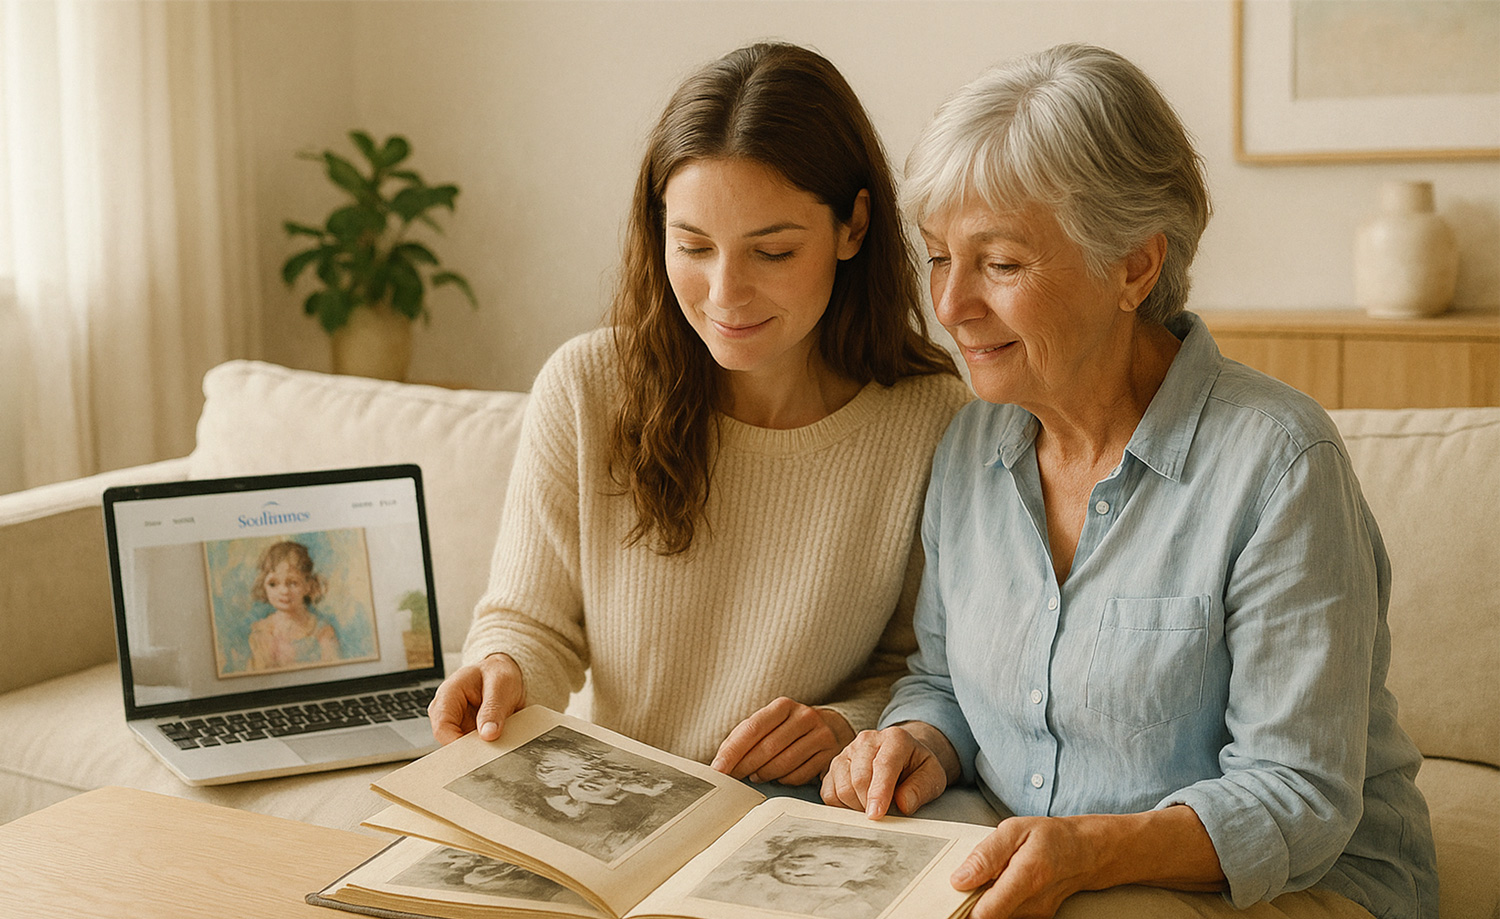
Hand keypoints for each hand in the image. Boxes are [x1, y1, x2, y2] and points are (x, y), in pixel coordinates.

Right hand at [428, 652, 525, 744]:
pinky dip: (485, 748)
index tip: (479, 751)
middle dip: (471, 749)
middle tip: (492, 750)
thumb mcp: (501, 684)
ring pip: (462, 748)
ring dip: (480, 749)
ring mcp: (455, 723)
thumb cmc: (498, 673)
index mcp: (448, 694)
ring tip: (498, 741)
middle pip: (449, 741)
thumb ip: (493, 708)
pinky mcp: (466, 732)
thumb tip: (488, 733)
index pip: (442, 728)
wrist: (503, 674)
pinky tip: (497, 743)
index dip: (458, 743)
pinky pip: (473, 748)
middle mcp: (446, 711)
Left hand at [710, 697, 854, 785]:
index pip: (752, 728)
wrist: (830, 727)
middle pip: (768, 748)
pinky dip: (785, 780)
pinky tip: (779, 777)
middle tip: (734, 779)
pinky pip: (800, 775)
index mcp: (783, 706)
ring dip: (765, 775)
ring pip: (784, 763)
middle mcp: (805, 716)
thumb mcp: (767, 725)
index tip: (718, 769)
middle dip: (746, 767)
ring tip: (756, 776)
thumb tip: (719, 762)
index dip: (733, 751)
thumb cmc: (787, 730)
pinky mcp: (830, 755)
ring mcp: (820, 735)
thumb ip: (742, 738)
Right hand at [821, 722, 953, 817]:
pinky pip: (829, 792)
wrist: (904, 755)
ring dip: (856, 806)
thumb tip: (903, 804)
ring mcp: (847, 752)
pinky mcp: (834, 766)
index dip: (879, 793)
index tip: (876, 815)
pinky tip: (858, 803)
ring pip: (841, 787)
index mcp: (894, 738)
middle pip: (858, 778)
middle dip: (869, 804)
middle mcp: (867, 740)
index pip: (883, 766)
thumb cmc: (917, 767)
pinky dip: (841, 805)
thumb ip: (921, 788)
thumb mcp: (932, 776)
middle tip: (883, 815)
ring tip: (873, 806)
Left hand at [950, 817, 1096, 918]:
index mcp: (1028, 876)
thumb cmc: (1051, 838)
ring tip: (988, 881)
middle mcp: (1033, 903)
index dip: (963, 910)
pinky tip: (1000, 888)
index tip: (951, 899)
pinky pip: (1006, 915)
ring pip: (996, 917)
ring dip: (984, 902)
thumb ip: (985, 855)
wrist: (1084, 853)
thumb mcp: (1014, 830)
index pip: (987, 912)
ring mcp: (1036, 915)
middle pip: (987, 917)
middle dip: (969, 903)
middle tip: (967, 884)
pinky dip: (997, 904)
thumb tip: (960, 879)